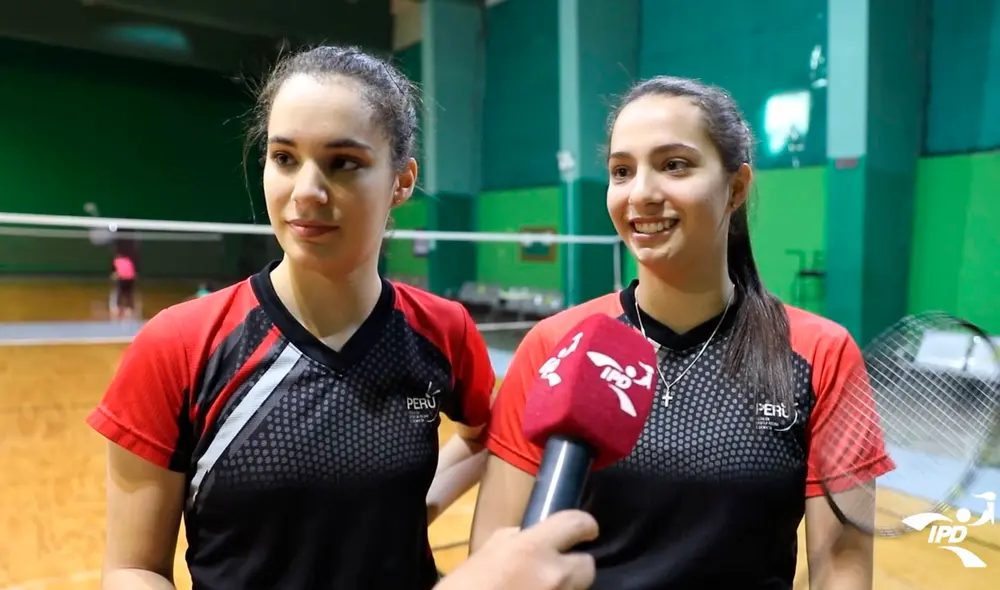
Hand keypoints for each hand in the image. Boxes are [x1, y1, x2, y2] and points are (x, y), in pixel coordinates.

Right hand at [435, 510, 597, 589]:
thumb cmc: (464, 587)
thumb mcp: (486, 553)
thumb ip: (513, 539)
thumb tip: (528, 535)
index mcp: (532, 548)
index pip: (577, 523)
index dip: (585, 525)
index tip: (586, 530)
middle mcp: (554, 574)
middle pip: (587, 566)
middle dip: (575, 566)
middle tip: (557, 569)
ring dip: (563, 588)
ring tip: (540, 588)